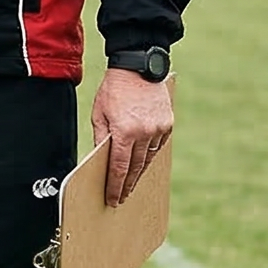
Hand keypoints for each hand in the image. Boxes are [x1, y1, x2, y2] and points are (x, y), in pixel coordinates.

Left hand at [88, 68, 173, 207]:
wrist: (138, 68)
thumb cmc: (113, 89)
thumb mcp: (99, 113)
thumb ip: (101, 137)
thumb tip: (101, 159)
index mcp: (124, 132)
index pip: (119, 168)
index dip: (115, 186)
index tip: (113, 199)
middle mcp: (144, 133)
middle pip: (135, 168)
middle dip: (127, 185)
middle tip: (121, 197)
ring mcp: (158, 129)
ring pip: (148, 159)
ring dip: (139, 173)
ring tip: (131, 184)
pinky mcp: (168, 124)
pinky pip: (158, 146)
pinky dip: (150, 156)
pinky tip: (143, 163)